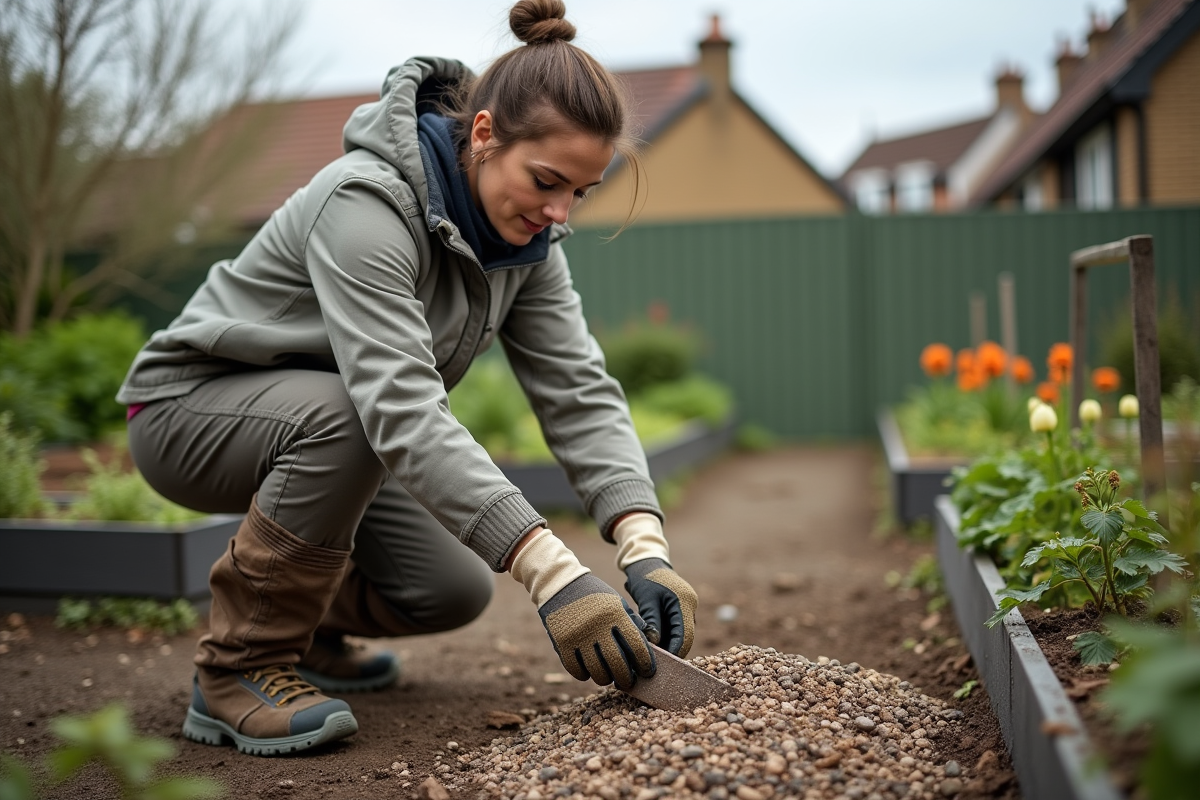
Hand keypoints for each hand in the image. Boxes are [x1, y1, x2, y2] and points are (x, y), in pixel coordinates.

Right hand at [538, 574, 655, 688]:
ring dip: (605, 679)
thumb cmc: (594, 595)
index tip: (647, 671)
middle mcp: (598, 626)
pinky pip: (576, 669)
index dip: (645, 662)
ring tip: (609, 677)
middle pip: (617, 663)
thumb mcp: (616, 602)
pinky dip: (584, 675)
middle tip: (628, 681)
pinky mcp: (562, 643)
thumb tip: (650, 645)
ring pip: (597, 670)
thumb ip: (632, 622)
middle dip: (626, 677)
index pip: (636, 645)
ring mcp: (578, 635)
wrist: (560, 584)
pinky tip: (589, 672)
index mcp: (615, 614)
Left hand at [624, 558, 696, 656]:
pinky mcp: (680, 611)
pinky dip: (665, 637)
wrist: (647, 562)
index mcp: (685, 602)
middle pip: (685, 637)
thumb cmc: (645, 578)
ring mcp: (686, 609)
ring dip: (667, 645)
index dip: (675, 651)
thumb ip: (652, 621)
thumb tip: (654, 645)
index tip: (661, 664)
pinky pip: (675, 629)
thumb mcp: (646, 599)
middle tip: (654, 664)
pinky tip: (652, 645)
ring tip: (650, 656)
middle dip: (671, 651)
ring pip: (680, 634)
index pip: (685, 635)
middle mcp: (690, 607)